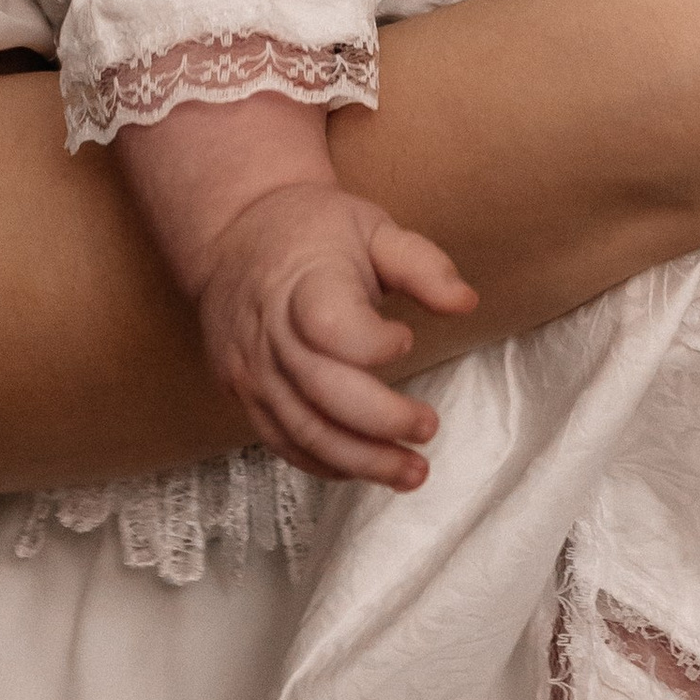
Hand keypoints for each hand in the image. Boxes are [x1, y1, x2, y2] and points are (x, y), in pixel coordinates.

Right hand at [193, 183, 477, 489]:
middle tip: (428, 428)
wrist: (232, 233)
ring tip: (411, 472)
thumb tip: (467, 303)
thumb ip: (421, 265)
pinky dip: (325, 463)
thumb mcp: (372, 227)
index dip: (372, 343)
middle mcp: (271, 331)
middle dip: (381, 420)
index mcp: (303, 282)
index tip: (406, 339)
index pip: (329, 325)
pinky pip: (282, 442)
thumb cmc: (313, 229)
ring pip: (303, 430)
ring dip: (360, 460)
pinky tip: (364, 469)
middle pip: (321, 390)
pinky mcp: (244, 393)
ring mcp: (252, 368)